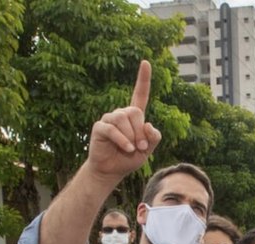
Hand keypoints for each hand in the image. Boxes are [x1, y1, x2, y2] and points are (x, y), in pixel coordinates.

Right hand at [86, 60, 161, 179]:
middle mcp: (121, 114)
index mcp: (135, 117)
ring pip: (123, 119)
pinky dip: (122, 140)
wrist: (112, 170)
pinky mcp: (99, 127)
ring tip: (133, 149)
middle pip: (135, 112)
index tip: (146, 62)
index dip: (143, 79)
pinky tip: (127, 149)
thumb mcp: (148, 150)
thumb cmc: (130, 158)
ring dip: (132, 136)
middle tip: (142, 147)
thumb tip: (149, 125)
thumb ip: (154, 137)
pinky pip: (112, 129)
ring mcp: (109, 119)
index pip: (140, 94)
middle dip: (141, 130)